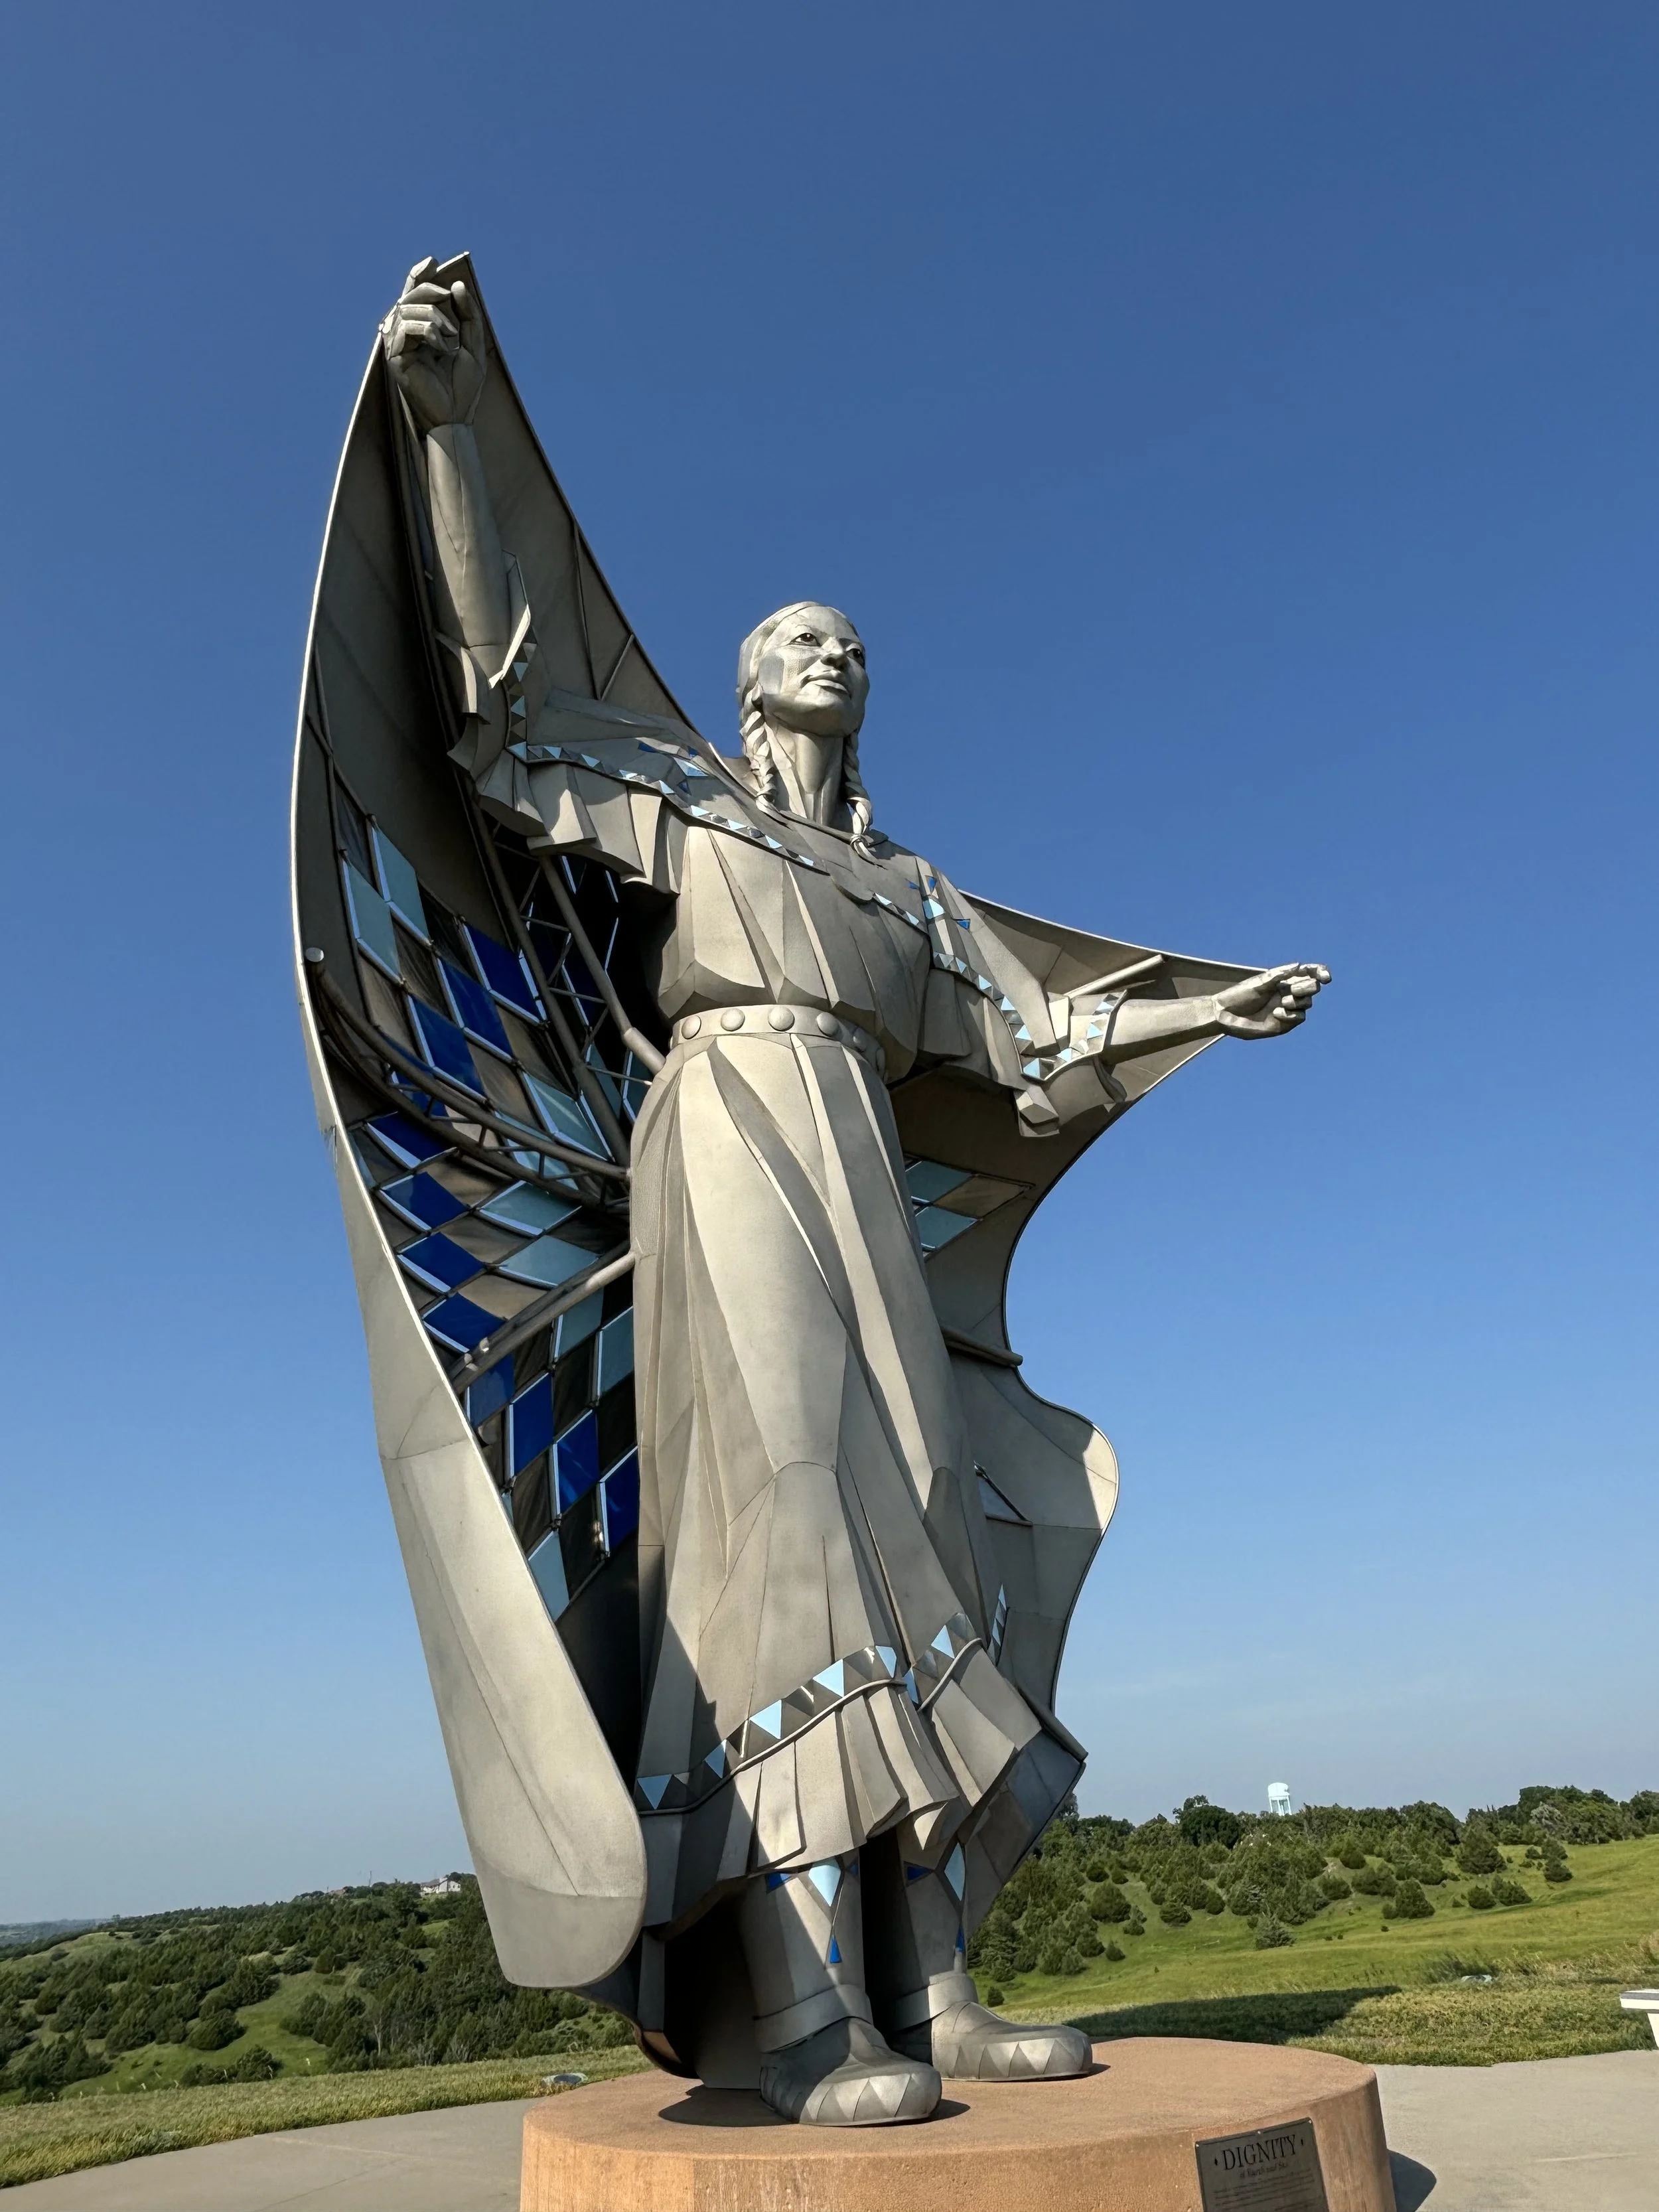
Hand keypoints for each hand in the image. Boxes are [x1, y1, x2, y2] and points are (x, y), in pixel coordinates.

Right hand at [381, 260, 486, 431]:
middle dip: (433, 292)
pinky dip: (429, 332)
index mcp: (422, 328)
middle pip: (410, 295)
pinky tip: (442, 349)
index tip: (433, 262)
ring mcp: (398, 345)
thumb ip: (468, 314)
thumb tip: (458, 285)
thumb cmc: (463, 387)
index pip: (415, 293)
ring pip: (407, 308)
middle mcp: (405, 333)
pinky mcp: (395, 357)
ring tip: (452, 339)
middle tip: (452, 305)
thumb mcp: (473, 343)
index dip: (420, 275)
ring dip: (435, 318)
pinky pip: (407, 328)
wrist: (456, 417)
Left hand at [1213, 962, 1329, 1038]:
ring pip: (1307, 1004)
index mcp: (1283, 980)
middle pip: (1312, 988)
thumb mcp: (1259, 982)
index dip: (1320, 972)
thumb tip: (1298, 965)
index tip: (1326, 977)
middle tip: (1291, 990)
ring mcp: (1287, 1008)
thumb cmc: (1239, 995)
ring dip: (1298, 1002)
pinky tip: (1277, 1013)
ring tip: (1280, 1003)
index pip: (1308, 973)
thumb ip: (1279, 974)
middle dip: (1307, 988)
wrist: (1226, 1015)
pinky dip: (1292, 1015)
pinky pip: (1299, 1018)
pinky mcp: (1284, 1024)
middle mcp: (1288, 993)